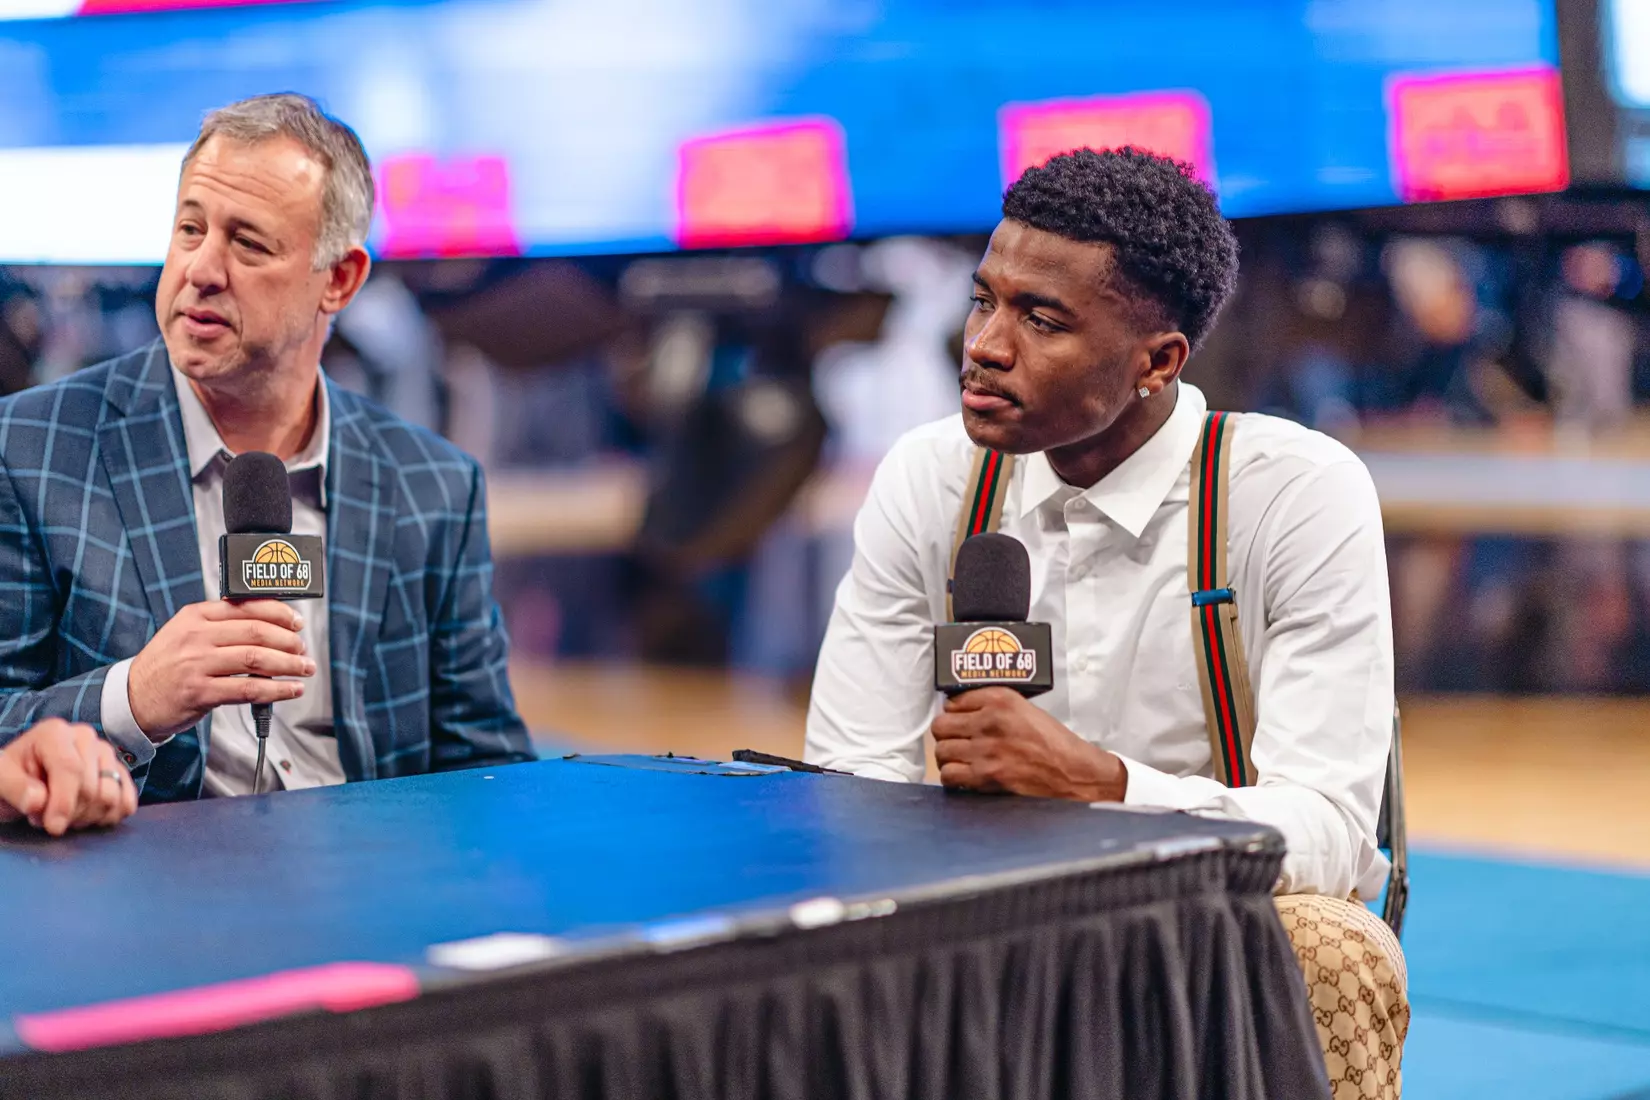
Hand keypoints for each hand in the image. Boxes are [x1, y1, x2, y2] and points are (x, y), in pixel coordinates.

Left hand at [0, 719, 136, 834]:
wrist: (22, 778)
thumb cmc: (11, 777)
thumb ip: (15, 788)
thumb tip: (38, 801)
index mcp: (55, 733)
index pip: (71, 769)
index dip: (63, 803)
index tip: (52, 827)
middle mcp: (86, 737)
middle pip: (92, 788)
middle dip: (70, 813)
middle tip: (47, 818)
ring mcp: (106, 753)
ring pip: (111, 796)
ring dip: (88, 817)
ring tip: (65, 816)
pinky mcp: (119, 770)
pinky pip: (127, 800)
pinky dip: (111, 816)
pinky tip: (89, 818)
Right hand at [128, 600, 312, 741]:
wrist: (132, 698)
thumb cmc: (166, 666)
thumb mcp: (186, 633)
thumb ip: (221, 625)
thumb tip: (270, 623)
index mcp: (195, 615)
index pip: (246, 606)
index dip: (279, 613)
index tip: (297, 622)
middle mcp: (195, 636)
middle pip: (256, 632)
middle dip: (288, 641)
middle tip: (303, 649)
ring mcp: (196, 664)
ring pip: (256, 659)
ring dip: (289, 664)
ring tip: (304, 669)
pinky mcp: (200, 692)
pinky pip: (248, 689)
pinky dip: (276, 690)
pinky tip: (291, 689)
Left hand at [931, 687, 1126, 801]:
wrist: (1072, 771)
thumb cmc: (1052, 742)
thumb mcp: (1023, 708)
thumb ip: (992, 705)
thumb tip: (959, 710)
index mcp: (999, 700)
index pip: (953, 701)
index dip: (954, 713)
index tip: (959, 720)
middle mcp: (989, 721)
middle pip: (940, 726)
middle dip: (946, 735)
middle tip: (955, 741)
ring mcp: (985, 750)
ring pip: (941, 751)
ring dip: (948, 756)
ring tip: (960, 759)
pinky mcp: (986, 776)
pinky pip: (949, 775)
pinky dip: (953, 777)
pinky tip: (964, 775)